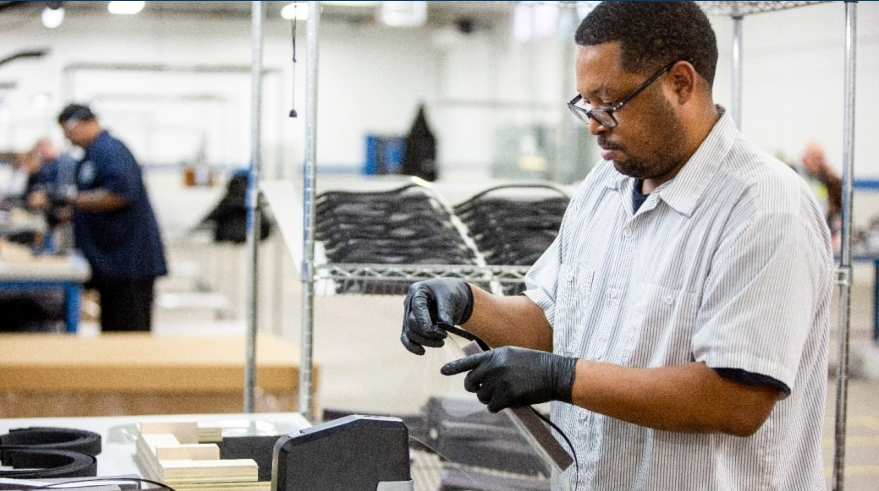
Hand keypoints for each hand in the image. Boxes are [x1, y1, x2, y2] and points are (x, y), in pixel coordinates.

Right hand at [401, 278, 473, 354]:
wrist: (451, 296)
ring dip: (424, 341)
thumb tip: (443, 326)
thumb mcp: (451, 297)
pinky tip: (422, 352)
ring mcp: (408, 314)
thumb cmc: (450, 293)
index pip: (417, 309)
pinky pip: (406, 337)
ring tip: (441, 343)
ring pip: (409, 332)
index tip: (438, 333)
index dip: (425, 323)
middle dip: (427, 334)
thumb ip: (446, 310)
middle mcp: (409, 303)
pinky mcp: (410, 325)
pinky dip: (412, 346)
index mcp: (418, 291)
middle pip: (412, 323)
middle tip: (444, 337)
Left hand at [441, 347, 577, 412]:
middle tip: (484, 390)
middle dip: (475, 389)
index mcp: (496, 354)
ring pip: (481, 396)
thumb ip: (496, 362)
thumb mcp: (514, 356)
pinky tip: (511, 401)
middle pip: (470, 382)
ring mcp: (499, 381)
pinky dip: (499, 407)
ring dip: (490, 399)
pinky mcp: (506, 395)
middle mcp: (494, 366)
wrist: (555, 374)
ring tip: (506, 393)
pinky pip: (492, 407)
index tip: (443, 371)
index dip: (455, 367)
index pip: (469, 361)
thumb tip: (482, 378)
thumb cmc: (537, 366)